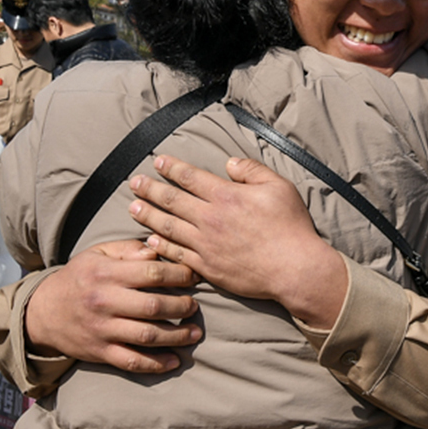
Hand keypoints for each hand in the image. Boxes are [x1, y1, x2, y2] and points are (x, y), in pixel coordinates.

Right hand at [25, 240, 200, 372]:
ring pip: (147, 336)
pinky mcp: (100, 352)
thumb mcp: (100, 254)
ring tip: (195, 332)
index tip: (195, 276)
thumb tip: (159, 248)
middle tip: (195, 306)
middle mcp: (104, 302)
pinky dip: (155, 364)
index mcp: (107, 274)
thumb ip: (131, 250)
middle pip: (153, 306)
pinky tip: (175, 361)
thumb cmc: (82, 277)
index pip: (152, 273)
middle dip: (182, 306)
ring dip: (177, 336)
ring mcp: (102, 330)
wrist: (43, 312)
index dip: (180, 274)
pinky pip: (131, 362)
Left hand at [128, 155, 346, 328]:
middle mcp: (210, 218)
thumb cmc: (290, 226)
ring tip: (133, 207)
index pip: (191, 177)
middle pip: (172, 200)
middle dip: (150, 189)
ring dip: (148, 215)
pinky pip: (177, 254)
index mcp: (227, 196)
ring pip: (168, 227)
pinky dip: (161, 246)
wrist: (294, 268)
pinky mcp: (207, 267)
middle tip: (134, 182)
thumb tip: (229, 163)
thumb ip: (252, 171)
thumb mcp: (280, 186)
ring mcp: (206, 245)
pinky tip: (149, 240)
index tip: (158, 160)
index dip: (172, 167)